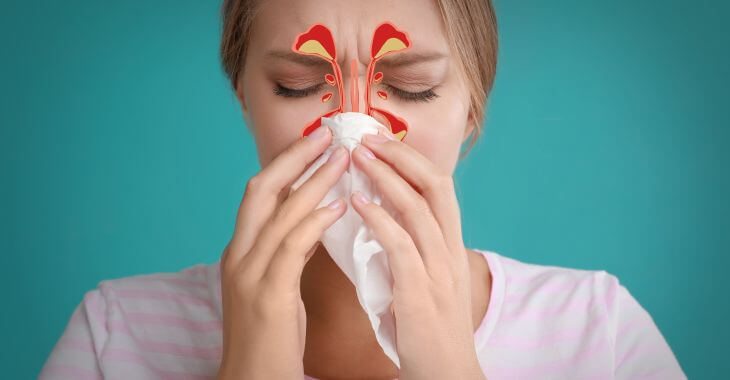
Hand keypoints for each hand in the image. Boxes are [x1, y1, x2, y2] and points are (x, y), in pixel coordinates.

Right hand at [217, 125, 348, 378]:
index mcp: (240, 251)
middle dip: (293, 158)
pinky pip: (292, 248)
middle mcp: (238, 255)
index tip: (315, 141)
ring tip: (343, 159)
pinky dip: (314, 222)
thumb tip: (315, 218)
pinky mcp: (267, 296)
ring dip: (313, 182)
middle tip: (327, 133)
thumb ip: (288, 251)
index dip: (286, 164)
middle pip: (260, 190)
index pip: (259, 194)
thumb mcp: (274, 285)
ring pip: (278, 213)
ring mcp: (248, 275)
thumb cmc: (271, 337)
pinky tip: (338, 207)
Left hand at [350, 128, 484, 379]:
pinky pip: (402, 246)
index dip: (410, 159)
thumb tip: (377, 215)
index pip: (438, 187)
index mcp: (450, 245)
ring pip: (419, 210)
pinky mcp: (422, 294)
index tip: (381, 140)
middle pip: (435, 186)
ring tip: (357, 159)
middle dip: (401, 156)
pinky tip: (356, 205)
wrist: (446, 372)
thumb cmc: (428, 327)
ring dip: (386, 178)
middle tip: (366, 137)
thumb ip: (410, 247)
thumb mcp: (425, 278)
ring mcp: (439, 271)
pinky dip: (379, 220)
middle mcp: (450, 251)